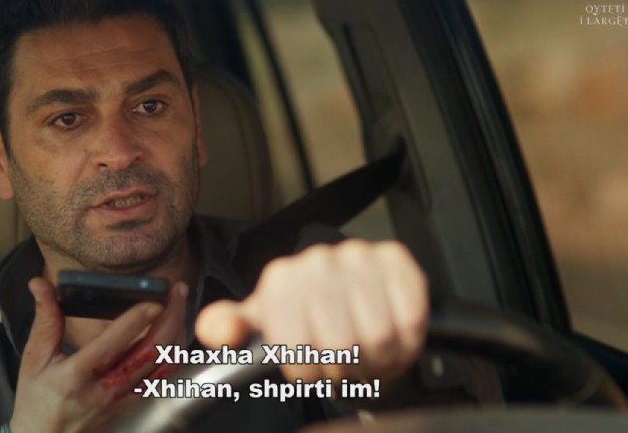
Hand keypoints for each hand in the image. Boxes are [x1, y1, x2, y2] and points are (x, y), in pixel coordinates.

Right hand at [9, 277, 186, 432]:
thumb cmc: (37, 401)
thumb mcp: (34, 359)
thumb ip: (45, 320)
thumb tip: (40, 285)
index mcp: (76, 377)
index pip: (111, 346)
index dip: (135, 322)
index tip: (153, 301)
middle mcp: (104, 391)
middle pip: (149, 354)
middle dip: (170, 319)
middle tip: (178, 292)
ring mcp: (123, 401)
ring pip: (163, 367)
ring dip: (178, 334)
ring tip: (181, 307)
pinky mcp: (134, 406)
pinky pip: (163, 379)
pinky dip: (174, 355)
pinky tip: (177, 335)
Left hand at [196, 239, 427, 382]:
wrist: (354, 307)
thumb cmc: (309, 324)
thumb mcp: (263, 330)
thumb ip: (230, 328)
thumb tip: (218, 331)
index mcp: (282, 278)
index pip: (295, 348)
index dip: (307, 371)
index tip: (311, 368)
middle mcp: (319, 259)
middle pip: (340, 345)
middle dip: (345, 367)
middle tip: (345, 362)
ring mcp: (359, 256)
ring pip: (377, 335)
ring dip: (377, 357)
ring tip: (366, 350)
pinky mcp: (397, 259)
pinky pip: (408, 317)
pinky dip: (405, 338)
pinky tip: (390, 330)